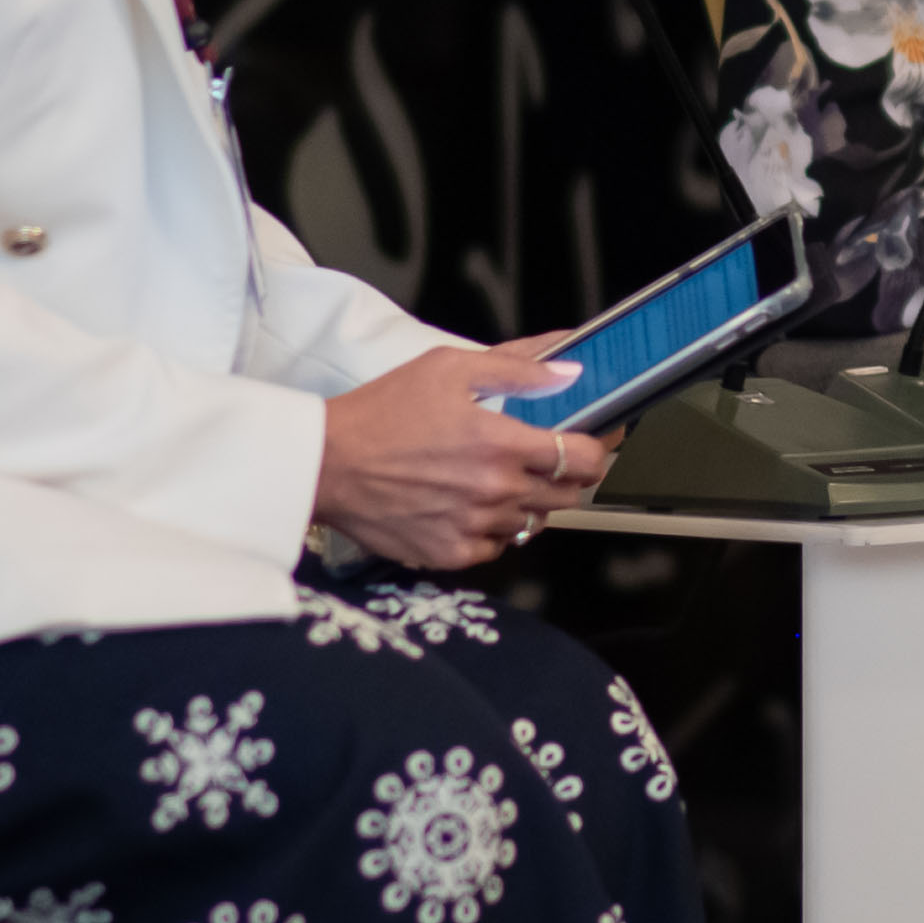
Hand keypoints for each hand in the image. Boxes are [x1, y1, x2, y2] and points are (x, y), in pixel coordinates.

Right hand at [310, 335, 611, 568]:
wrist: (326, 462)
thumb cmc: (381, 412)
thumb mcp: (449, 369)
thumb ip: (517, 368)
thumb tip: (568, 370)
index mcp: (501, 443)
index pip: (582, 459)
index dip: (597, 450)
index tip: (596, 443)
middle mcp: (494, 491)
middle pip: (567, 495)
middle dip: (567, 475)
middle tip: (549, 458)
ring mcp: (474, 527)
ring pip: (533, 522)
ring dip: (530, 502)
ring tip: (503, 478)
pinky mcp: (450, 554)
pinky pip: (498, 547)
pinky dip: (496, 530)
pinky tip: (476, 506)